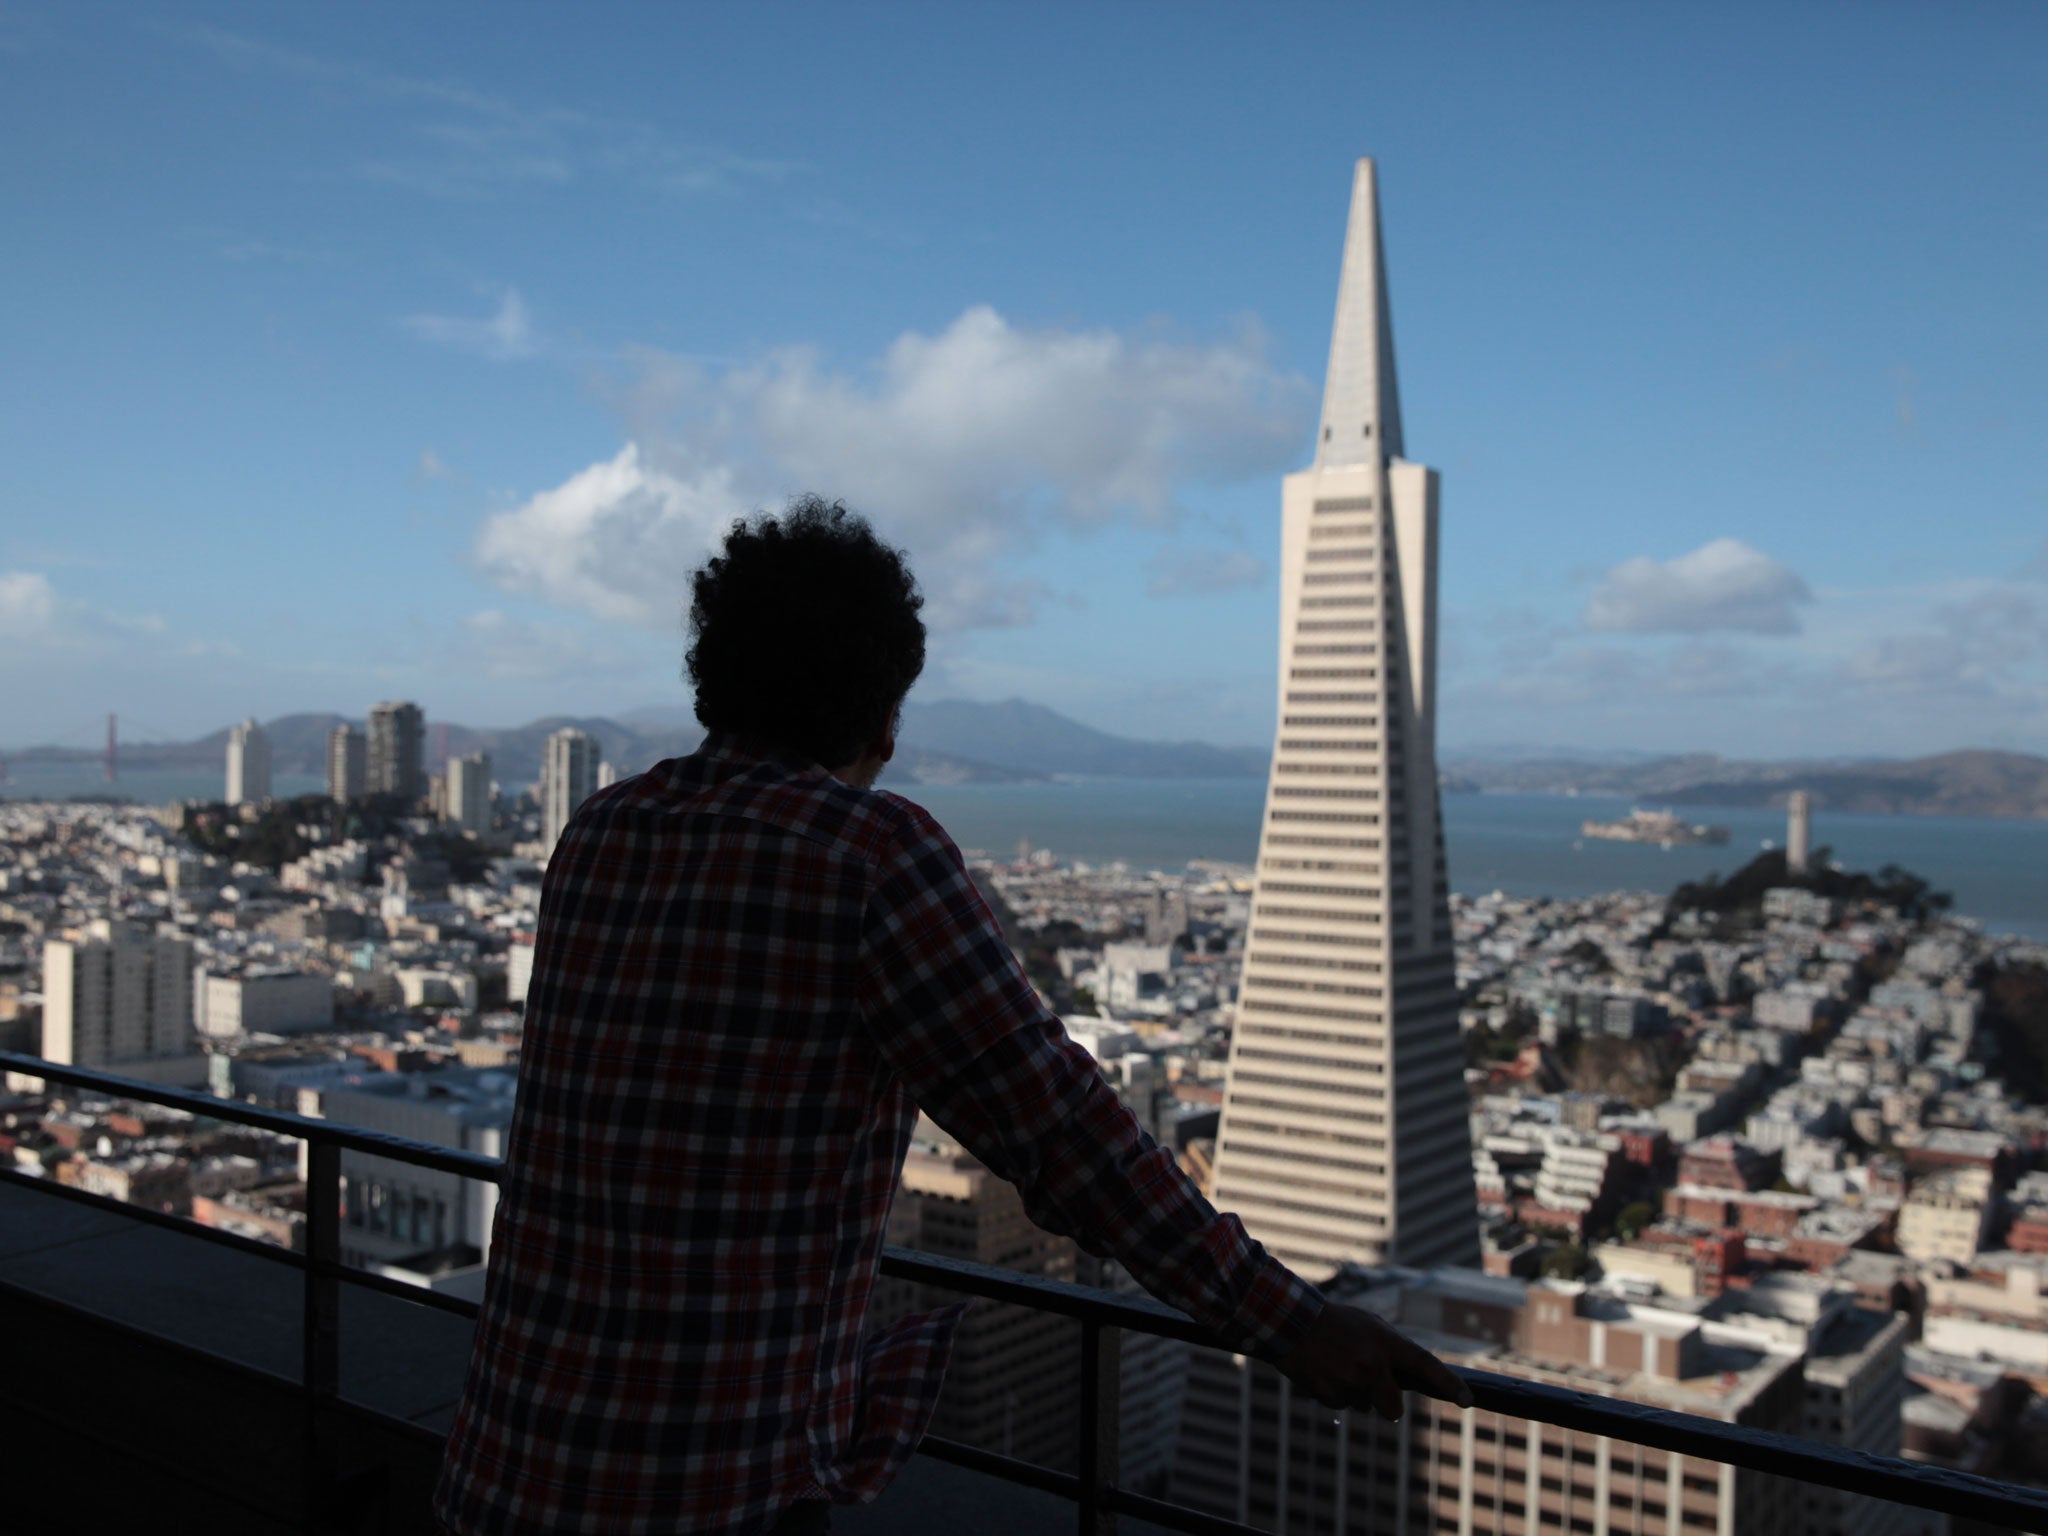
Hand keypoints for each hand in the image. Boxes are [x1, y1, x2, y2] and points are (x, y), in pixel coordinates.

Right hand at [1273, 1300, 1473, 1421]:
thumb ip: (1391, 1349)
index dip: (1449, 1384)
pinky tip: (1324, 1371)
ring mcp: (1350, 1382)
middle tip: (1372, 1385)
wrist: (1291, 1322)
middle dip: (1386, 1404)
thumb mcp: (1370, 1325)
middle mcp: (1372, 1365)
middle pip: (1393, 1410)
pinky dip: (1335, 1393)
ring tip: (1338, 1365)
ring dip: (1355, 1393)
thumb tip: (1410, 1378)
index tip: (1468, 1401)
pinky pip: (1342, 1405)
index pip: (1427, 1366)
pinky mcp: (1330, 1395)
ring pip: (1364, 1406)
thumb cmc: (1336, 1322)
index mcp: (1386, 1343)